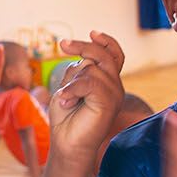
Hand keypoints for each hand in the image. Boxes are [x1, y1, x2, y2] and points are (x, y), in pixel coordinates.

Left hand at [46, 32, 125, 161]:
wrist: (67, 145)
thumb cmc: (66, 118)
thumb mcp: (70, 86)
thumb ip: (79, 70)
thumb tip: (85, 59)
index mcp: (107, 82)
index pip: (114, 55)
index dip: (106, 41)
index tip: (92, 32)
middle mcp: (114, 87)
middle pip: (103, 55)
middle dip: (82, 46)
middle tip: (63, 44)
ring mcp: (114, 95)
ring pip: (92, 69)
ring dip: (71, 81)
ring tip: (65, 99)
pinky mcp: (109, 103)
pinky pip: (89, 83)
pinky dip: (72, 90)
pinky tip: (64, 101)